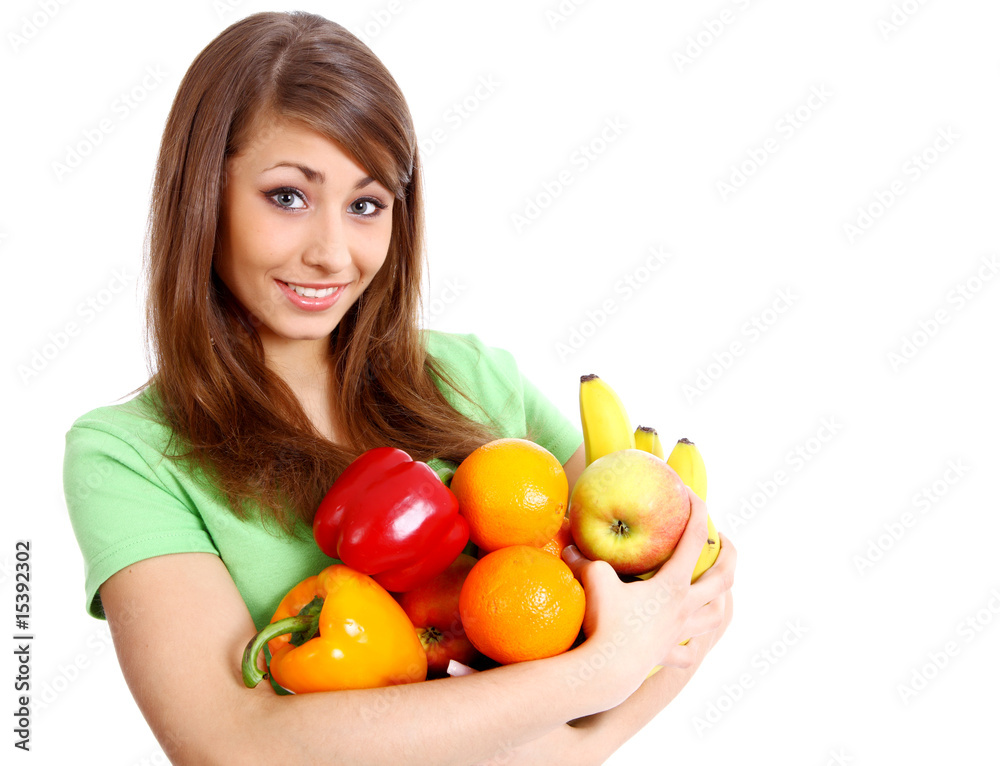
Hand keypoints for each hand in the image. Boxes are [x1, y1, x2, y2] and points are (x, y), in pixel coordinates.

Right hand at [562, 488, 735, 694]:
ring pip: (716, 615)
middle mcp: (684, 608)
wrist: (607, 673)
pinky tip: (689, 639)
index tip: (692, 493)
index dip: (697, 512)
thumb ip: (584, 557)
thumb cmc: (604, 624)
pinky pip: (689, 652)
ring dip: (720, 599)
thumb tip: (567, 542)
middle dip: (729, 555)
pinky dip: (694, 644)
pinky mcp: (667, 655)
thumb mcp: (594, 580)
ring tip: (716, 588)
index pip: (693, 540)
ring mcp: (679, 634)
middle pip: (723, 579)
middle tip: (724, 541)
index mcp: (672, 585)